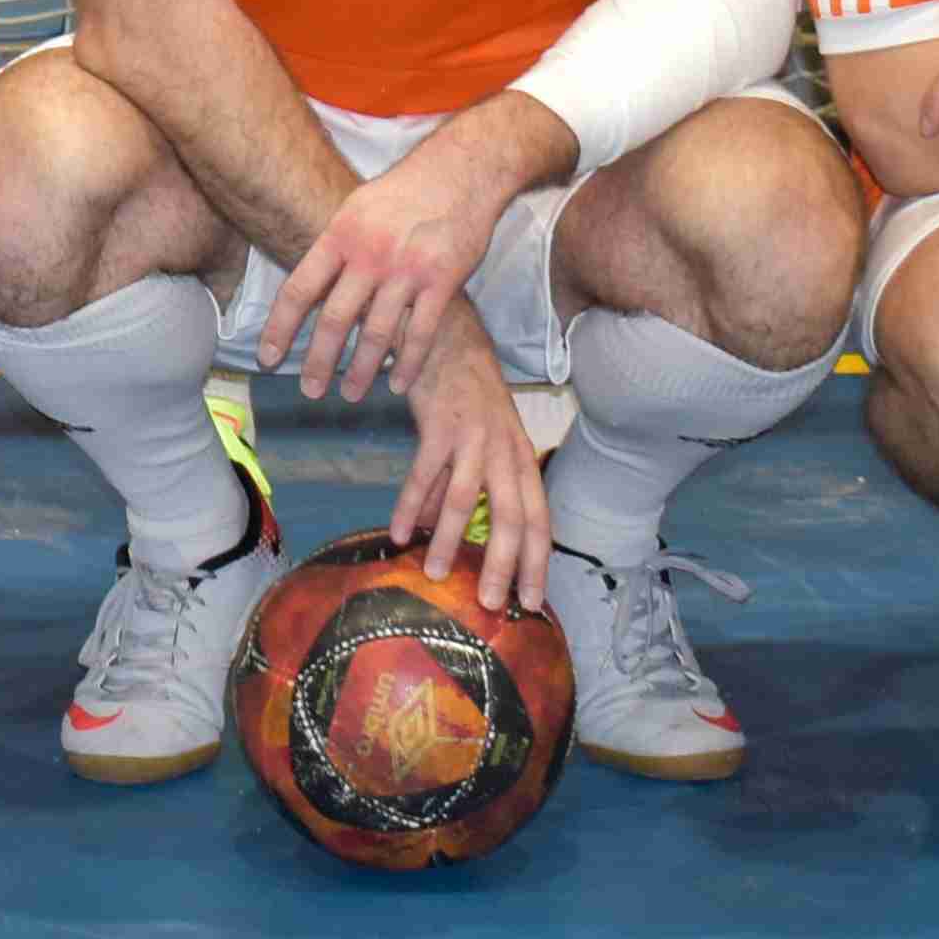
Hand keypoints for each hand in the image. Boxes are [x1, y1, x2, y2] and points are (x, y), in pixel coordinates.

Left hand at [258, 131, 526, 402]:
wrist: (458, 173)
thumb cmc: (403, 192)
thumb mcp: (355, 209)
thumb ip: (334, 247)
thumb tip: (309, 283)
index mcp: (339, 236)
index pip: (299, 290)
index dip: (280, 328)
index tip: (267, 358)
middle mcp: (368, 255)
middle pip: (334, 320)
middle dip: (319, 361)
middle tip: (310, 391)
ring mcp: (406, 270)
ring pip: (377, 334)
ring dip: (361, 371)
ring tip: (349, 393)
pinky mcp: (442, 282)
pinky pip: (421, 334)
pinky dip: (409, 365)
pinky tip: (398, 385)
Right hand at [389, 310, 551, 616]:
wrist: (448, 334)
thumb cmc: (465, 393)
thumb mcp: (478, 442)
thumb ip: (463, 486)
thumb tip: (441, 532)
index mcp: (521, 458)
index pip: (538, 520)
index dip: (537, 563)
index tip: (531, 603)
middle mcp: (505, 450)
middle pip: (512, 518)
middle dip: (504, 566)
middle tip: (490, 604)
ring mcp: (474, 436)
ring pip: (467, 500)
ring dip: (450, 541)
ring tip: (434, 574)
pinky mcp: (440, 423)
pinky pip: (425, 474)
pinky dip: (411, 505)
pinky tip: (399, 532)